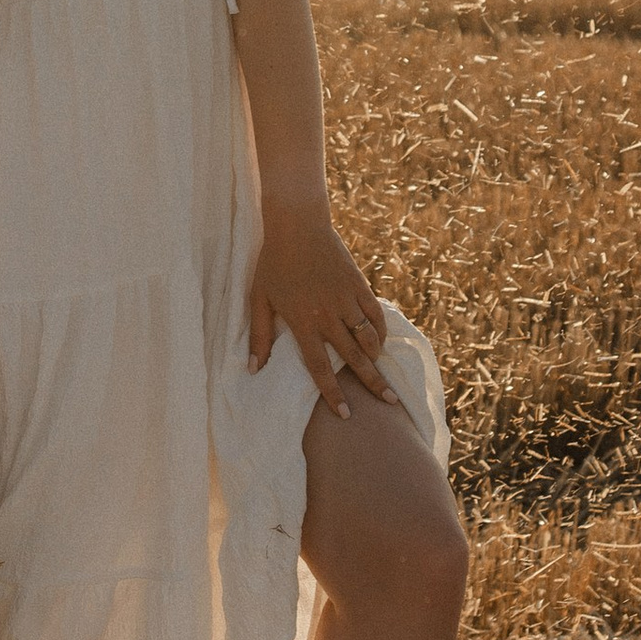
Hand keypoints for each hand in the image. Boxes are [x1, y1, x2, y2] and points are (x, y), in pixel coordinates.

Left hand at [250, 202, 393, 416]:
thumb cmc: (273, 262)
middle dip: (371, 384)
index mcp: (302, 323)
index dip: (333, 394)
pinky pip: (375, 315)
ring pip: (368, 338)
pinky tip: (381, 343)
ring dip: (377, 359)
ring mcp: (346, 300)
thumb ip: (258, 336)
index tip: (345, 414)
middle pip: (353, 359)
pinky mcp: (358, 285)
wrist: (297, 224)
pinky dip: (381, 331)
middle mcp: (327, 316)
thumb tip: (252, 369)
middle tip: (388, 403)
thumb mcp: (258, 299)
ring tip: (382, 375)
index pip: (319, 368)